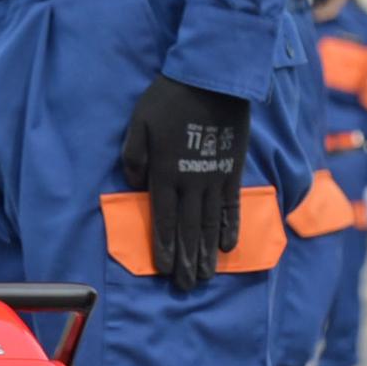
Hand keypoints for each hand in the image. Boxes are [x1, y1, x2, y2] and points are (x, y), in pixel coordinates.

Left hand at [120, 75, 249, 289]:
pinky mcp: (232, 171)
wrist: (211, 80)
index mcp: (165, 172)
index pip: (164, 218)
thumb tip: (135, 184)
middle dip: (187, 259)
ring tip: (207, 275)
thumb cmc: (169, 99)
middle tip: (187, 286)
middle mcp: (191, 182)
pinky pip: (232, 206)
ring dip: (208, 252)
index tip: (166, 270)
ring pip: (210, 223)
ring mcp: (215, 179)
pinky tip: (229, 248)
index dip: (165, 246)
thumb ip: (134, 156)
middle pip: (189, 228)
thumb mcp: (138, 123)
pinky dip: (231, 228)